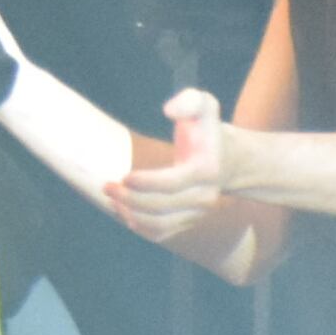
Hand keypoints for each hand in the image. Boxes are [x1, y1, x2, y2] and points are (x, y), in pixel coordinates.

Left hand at [114, 87, 231, 240]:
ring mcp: (198, 213)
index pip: (174, 183)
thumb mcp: (204, 105)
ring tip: (112, 199)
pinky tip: (123, 212)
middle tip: (107, 186)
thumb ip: (188, 101)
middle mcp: (205, 197)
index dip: (147, 183)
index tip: (124, 176)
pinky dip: (139, 227)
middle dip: (130, 199)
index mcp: (207, 170)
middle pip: (162, 206)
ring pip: (160, 225)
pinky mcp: (188, 222)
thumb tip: (168, 110)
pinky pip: (161, 233)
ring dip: (131, 215)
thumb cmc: (207, 129)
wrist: (228, 159)